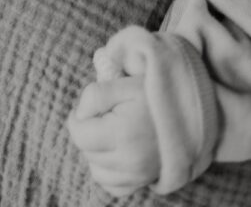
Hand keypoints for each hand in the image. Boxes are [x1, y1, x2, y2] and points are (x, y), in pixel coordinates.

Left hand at [68, 76, 159, 196]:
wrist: (194, 112)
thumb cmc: (156, 94)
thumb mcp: (124, 84)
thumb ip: (95, 95)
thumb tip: (79, 115)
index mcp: (123, 133)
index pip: (79, 134)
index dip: (77, 118)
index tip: (88, 108)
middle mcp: (130, 160)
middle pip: (87, 152)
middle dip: (87, 133)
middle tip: (102, 116)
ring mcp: (138, 175)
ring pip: (97, 171)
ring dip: (96, 153)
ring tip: (109, 133)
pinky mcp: (145, 182)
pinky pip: (114, 186)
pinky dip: (108, 172)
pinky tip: (115, 152)